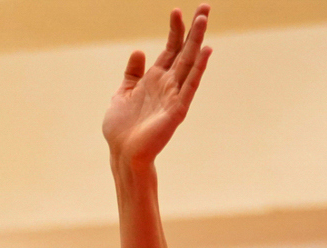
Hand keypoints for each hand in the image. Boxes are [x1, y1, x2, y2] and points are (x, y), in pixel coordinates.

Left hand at [103, 5, 212, 168]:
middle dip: (193, 29)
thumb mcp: (122, 94)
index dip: (174, 30)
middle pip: (184, 51)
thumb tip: (139, 51)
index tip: (176, 11)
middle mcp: (167, 84)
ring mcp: (174, 95)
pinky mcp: (177, 109)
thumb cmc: (121, 128)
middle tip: (204, 7)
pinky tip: (205, 51)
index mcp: (154, 79)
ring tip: (203, 20)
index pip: (170, 49)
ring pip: (189, 63)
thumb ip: (132, 74)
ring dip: (196, 41)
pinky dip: (198, 69)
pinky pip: (190, 85)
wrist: (122, 153)